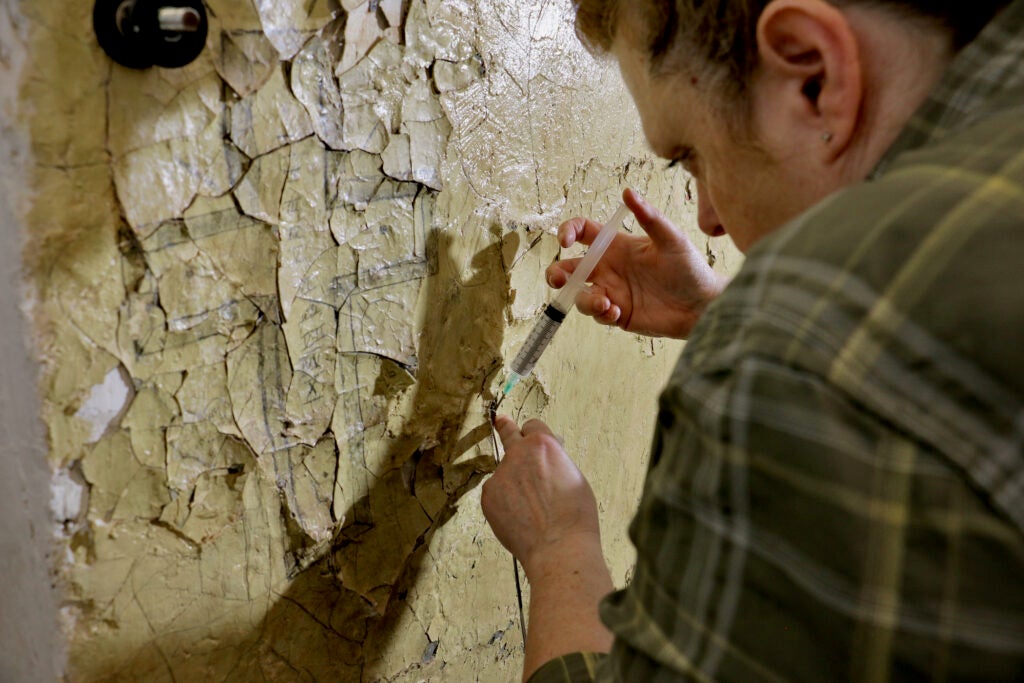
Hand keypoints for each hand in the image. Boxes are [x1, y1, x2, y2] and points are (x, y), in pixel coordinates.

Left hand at [481, 415, 601, 577]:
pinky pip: (497, 495)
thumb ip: (555, 462)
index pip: (533, 427)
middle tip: (502, 421)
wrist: (558, 547)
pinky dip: (505, 504)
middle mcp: (518, 454)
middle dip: (505, 426)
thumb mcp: (574, 477)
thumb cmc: (574, 516)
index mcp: (543, 445)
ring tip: (531, 511)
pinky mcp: (488, 496)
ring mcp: (500, 475)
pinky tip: (520, 520)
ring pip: (505, 474)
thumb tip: (549, 458)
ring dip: (513, 484)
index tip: (529, 434)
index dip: (534, 434)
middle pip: (507, 432)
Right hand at [547, 188, 727, 338]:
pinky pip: (597, 315)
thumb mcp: (672, 239)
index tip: (565, 241)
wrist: (702, 305)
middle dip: (556, 273)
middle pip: (569, 268)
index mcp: (617, 245)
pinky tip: (617, 313)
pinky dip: (601, 314)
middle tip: (559, 279)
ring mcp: (612, 292)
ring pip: (579, 295)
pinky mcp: (618, 314)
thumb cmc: (690, 268)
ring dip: (584, 299)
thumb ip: (649, 217)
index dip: (568, 232)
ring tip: (606, 303)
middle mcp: (609, 268)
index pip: (583, 233)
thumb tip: (628, 191)